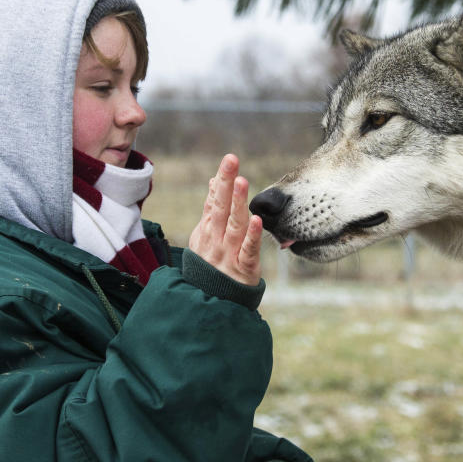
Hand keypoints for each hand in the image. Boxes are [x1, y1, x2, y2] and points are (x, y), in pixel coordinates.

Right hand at [188, 154, 262, 285]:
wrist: (211, 301)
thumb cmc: (211, 265)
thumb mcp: (205, 235)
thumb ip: (211, 209)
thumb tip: (215, 180)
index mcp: (208, 229)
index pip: (215, 200)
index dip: (222, 179)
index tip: (230, 159)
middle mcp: (215, 238)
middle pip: (221, 207)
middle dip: (227, 183)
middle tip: (232, 161)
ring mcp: (228, 253)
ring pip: (233, 225)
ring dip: (238, 203)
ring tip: (243, 182)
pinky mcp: (243, 268)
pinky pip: (247, 250)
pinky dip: (251, 235)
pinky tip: (256, 220)